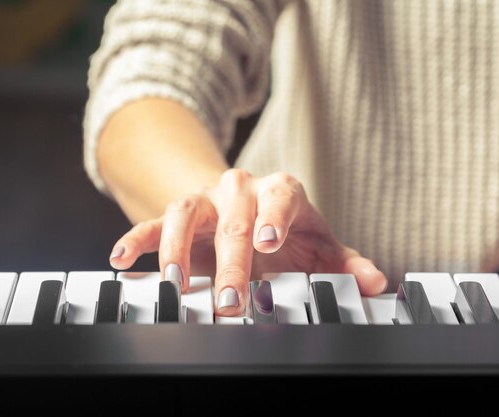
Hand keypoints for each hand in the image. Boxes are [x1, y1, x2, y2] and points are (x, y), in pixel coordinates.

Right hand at [108, 168, 386, 315]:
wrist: (247, 211)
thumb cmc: (287, 231)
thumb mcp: (318, 247)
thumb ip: (345, 263)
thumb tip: (378, 281)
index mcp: (281, 192)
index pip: (280, 193)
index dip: (274, 213)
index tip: (267, 239)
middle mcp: (241, 190)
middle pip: (233, 216)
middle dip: (231, 261)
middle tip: (230, 301)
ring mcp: (207, 200)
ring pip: (186, 210)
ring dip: (177, 246)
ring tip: (175, 283)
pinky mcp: (178, 215)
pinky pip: (152, 221)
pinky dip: (137, 238)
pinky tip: (121, 260)